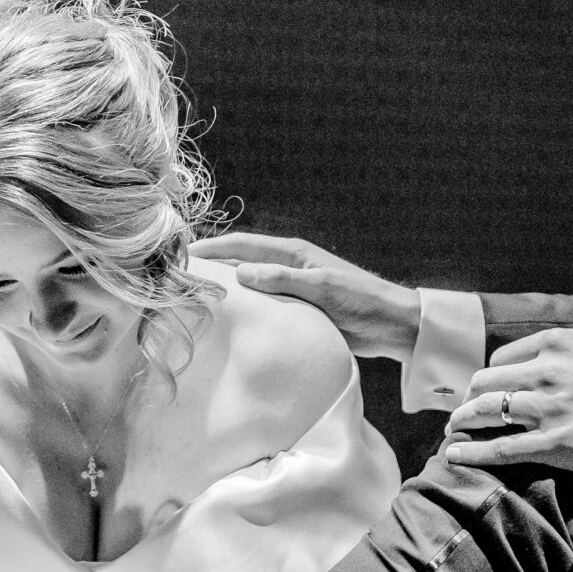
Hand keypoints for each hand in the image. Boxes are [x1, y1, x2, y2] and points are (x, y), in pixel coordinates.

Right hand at [191, 233, 421, 358]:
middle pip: (241, 262)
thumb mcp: (322, 288)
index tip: (183, 255)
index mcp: (293, 254)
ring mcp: (293, 287)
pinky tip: (231, 322)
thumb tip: (240, 273)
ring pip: (250, 284)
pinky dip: (245, 308)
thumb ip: (283, 279)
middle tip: (180, 279)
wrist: (391, 325)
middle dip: (213, 266)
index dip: (213, 248)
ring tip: (197, 300)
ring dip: (227, 289)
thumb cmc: (362, 302)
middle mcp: (289, 267)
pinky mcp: (299, 308)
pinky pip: (264, 304)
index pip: (242, 245)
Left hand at [444, 328, 572, 476]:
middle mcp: (548, 372)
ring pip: (487, 411)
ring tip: (451, 432)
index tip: (484, 389)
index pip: (504, 358)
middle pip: (487, 382)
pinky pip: (501, 448)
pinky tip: (454, 454)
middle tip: (461, 412)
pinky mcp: (556, 444)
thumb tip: (556, 349)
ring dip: (462, 422)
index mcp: (559, 345)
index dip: (489, 376)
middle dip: (468, 398)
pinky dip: (471, 451)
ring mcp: (549, 409)